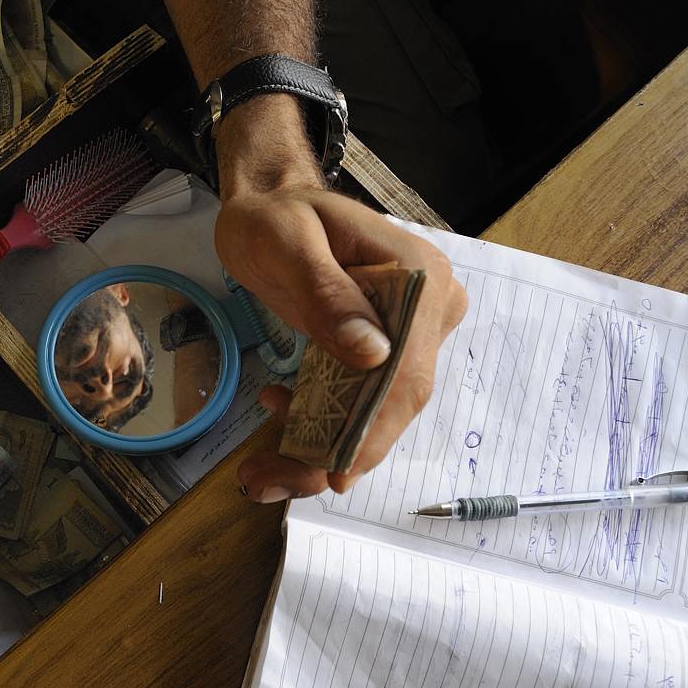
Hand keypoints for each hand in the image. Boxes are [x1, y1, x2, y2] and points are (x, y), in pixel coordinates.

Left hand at [212, 99, 466, 500]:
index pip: (408, 371)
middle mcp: (426, 311)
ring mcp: (407, 332)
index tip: (336, 474)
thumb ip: (328, 296)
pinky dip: (319, 422)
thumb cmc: (277, 217)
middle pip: (393, 401)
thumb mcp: (289, 246)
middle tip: (268, 482)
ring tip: (260, 473)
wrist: (268, 206)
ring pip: (375, 410)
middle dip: (336, 451)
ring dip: (321, 448)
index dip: (375, 429)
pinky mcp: (380, 348)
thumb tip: (373, 354)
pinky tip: (278, 411)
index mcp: (420, 278)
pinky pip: (359, 399)